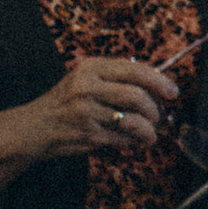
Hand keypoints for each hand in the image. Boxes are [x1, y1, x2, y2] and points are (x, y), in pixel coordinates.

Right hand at [24, 52, 178, 160]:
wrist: (34, 127)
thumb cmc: (66, 102)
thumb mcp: (83, 78)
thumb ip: (114, 76)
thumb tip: (157, 82)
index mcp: (89, 67)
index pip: (134, 69)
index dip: (159, 81)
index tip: (173, 92)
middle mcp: (87, 86)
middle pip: (136, 95)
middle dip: (154, 109)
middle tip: (159, 116)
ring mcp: (87, 111)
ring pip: (133, 119)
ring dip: (148, 129)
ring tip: (150, 133)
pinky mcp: (88, 134)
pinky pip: (124, 137)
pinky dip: (134, 140)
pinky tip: (135, 141)